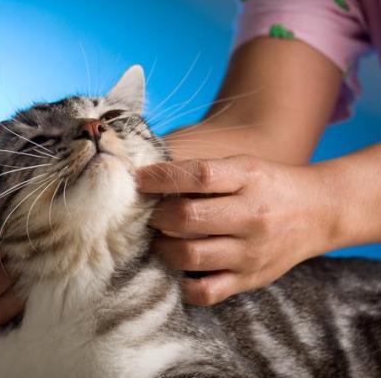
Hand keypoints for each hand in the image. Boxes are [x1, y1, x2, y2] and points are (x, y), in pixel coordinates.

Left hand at [137, 155, 335, 305]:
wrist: (319, 213)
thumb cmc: (268, 185)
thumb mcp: (242, 166)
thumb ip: (203, 173)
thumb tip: (149, 180)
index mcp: (248, 179)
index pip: (199, 176)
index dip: (162, 178)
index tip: (139, 179)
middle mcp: (251, 216)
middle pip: (189, 218)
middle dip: (158, 216)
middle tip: (151, 214)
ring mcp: (251, 252)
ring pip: (190, 256)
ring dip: (163, 248)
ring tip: (160, 240)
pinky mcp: (250, 279)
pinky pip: (206, 291)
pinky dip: (183, 284)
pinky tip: (177, 269)